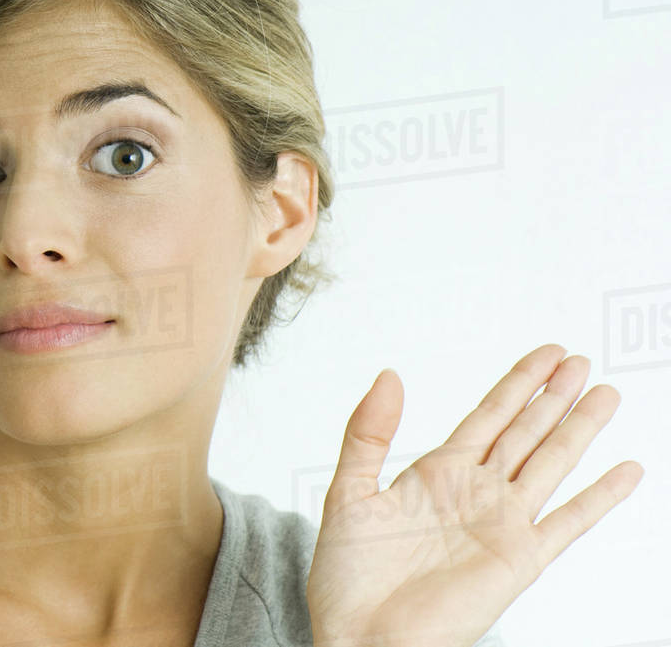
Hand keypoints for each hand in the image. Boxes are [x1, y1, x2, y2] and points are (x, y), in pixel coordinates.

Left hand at [305, 343, 642, 646]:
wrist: (359, 639)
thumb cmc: (345, 578)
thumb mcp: (347, 491)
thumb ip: (367, 433)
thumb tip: (388, 375)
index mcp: (434, 475)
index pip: (487, 417)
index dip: (517, 384)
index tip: (547, 354)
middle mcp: (474, 494)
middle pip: (525, 432)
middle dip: (553, 396)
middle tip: (581, 359)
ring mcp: (501, 526)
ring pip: (551, 464)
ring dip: (579, 430)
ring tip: (606, 394)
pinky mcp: (519, 562)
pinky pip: (569, 523)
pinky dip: (599, 497)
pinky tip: (626, 471)